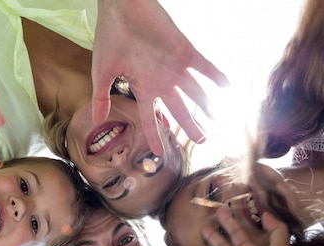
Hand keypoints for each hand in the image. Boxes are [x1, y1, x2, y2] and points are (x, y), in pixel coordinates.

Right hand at [91, 0, 228, 154]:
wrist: (121, 9)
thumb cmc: (109, 38)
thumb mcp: (101, 73)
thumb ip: (101, 97)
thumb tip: (95, 120)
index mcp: (143, 87)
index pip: (150, 117)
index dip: (154, 135)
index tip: (158, 153)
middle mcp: (161, 81)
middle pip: (180, 109)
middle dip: (191, 126)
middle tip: (203, 141)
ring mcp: (175, 68)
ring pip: (195, 92)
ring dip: (207, 106)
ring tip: (217, 119)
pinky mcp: (185, 51)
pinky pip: (205, 67)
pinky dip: (216, 77)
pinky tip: (227, 87)